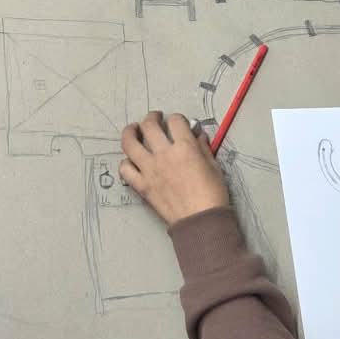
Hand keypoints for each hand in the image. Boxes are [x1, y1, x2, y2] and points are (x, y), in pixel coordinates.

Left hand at [119, 111, 230, 225]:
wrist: (201, 221)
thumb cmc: (212, 195)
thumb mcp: (214, 166)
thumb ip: (203, 148)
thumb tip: (198, 135)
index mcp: (184, 147)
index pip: (176, 121)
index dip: (178, 119)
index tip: (179, 124)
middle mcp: (164, 154)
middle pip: (149, 125)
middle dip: (152, 117)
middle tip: (155, 118)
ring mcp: (149, 170)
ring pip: (130, 143)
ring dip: (130, 132)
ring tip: (133, 130)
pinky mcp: (142, 185)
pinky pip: (125, 169)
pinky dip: (126, 162)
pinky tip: (131, 160)